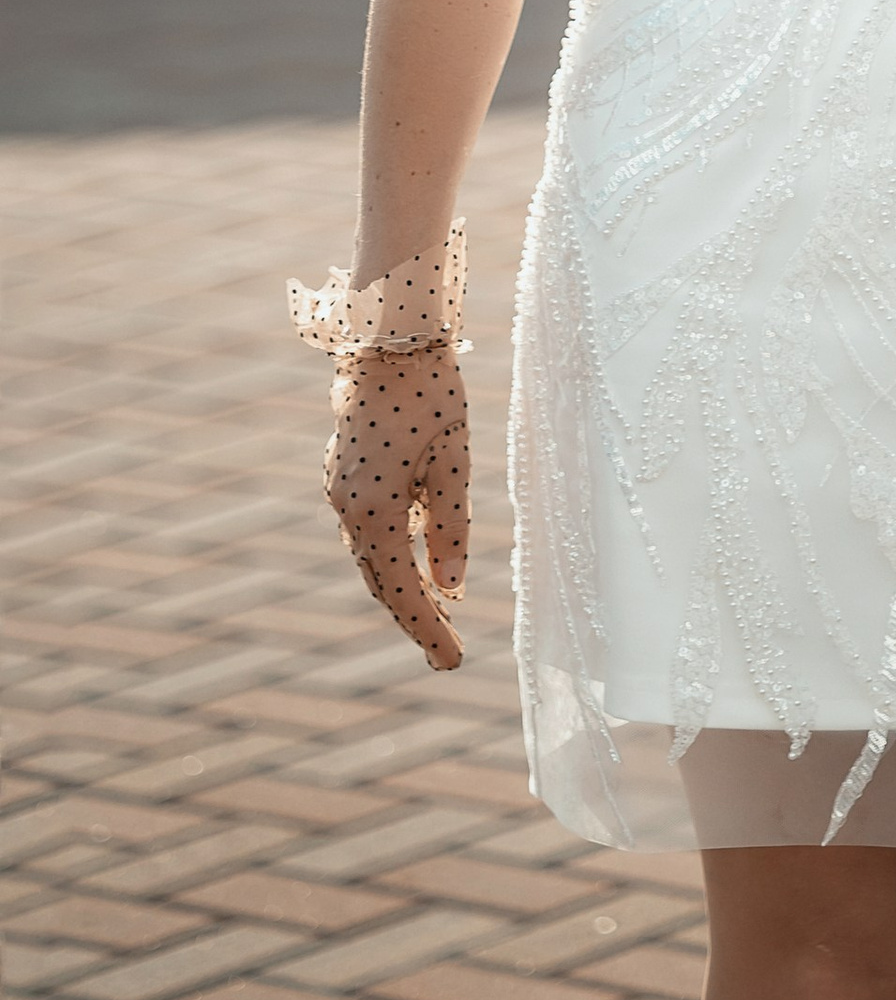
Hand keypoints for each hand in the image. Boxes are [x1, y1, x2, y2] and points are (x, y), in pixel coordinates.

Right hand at [323, 341, 469, 669]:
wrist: (389, 338)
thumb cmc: (431, 392)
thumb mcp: (453, 460)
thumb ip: (450, 526)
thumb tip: (452, 588)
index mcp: (372, 509)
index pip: (400, 588)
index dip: (427, 628)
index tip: (452, 661)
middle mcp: (346, 506)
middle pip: (379, 578)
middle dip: (414, 615)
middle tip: (447, 651)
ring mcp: (339, 488)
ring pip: (370, 554)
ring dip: (400, 584)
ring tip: (437, 613)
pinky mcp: (342, 473)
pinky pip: (367, 527)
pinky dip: (390, 551)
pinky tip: (417, 557)